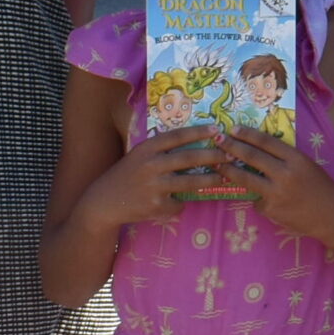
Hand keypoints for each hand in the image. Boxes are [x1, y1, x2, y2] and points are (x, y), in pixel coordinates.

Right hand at [74, 125, 231, 231]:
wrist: (103, 202)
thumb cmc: (126, 175)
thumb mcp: (139, 155)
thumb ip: (161, 149)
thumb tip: (196, 141)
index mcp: (147, 149)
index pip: (177, 136)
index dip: (198, 131)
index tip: (217, 128)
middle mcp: (150, 165)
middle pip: (188, 158)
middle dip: (213, 156)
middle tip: (230, 154)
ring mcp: (153, 186)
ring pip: (190, 182)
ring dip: (210, 180)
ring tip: (224, 177)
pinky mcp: (154, 206)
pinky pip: (178, 203)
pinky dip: (183, 203)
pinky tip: (182, 202)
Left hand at [217, 126, 333, 240]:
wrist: (331, 216)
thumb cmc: (321, 188)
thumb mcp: (307, 166)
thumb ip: (286, 159)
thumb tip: (259, 151)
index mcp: (297, 159)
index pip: (267, 141)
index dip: (248, 134)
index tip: (233, 128)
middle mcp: (285, 173)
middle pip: (252, 156)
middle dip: (232, 147)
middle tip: (218, 140)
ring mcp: (276, 192)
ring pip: (246, 178)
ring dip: (229, 170)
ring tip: (217, 164)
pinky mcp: (270, 209)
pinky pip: (256, 200)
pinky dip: (256, 198)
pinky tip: (262, 200)